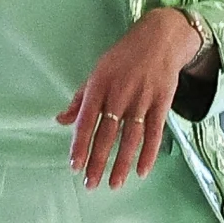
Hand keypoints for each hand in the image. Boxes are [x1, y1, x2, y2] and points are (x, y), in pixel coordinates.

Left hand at [58, 7, 204, 188]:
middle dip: (98, 161)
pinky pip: (155, 132)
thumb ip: (80, 99)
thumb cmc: (124, 57)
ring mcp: (142, 99)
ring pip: (131, 137)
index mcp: (99, 85)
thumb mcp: (97, 72)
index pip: (86, 120)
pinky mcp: (162, 102)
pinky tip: (141, 171)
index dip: (80, 144)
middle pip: (107, 134)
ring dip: (122, 164)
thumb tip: (61, 120)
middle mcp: (119, 93)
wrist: (160, 38)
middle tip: (91, 184)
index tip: (75, 166)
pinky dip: (149, 154)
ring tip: (113, 184)